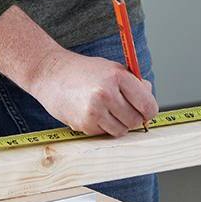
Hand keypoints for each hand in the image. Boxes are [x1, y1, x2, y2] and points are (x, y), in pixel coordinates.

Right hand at [26, 50, 158, 137]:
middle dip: (133, 117)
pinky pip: (104, 133)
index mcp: (118, 77)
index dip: (149, 111)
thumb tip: (149, 99)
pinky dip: (102, 126)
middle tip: (123, 109)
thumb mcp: (112, 68)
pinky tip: (92, 112)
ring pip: (121, 130)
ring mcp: (94, 110)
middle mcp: (106, 93)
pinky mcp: (84, 124)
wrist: (51, 74)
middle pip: (135, 120)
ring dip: (118, 124)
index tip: (145, 111)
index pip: (147, 105)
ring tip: (106, 109)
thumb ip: (134, 83)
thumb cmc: (84, 71)